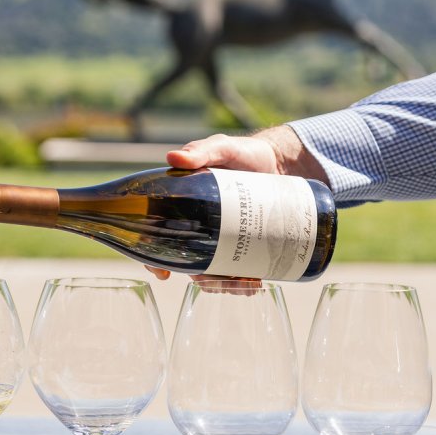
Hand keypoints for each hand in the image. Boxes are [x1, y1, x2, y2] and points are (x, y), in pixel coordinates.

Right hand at [146, 126, 327, 282]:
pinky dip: (243, 283)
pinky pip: (237, 272)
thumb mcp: (222, 148)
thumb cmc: (244, 153)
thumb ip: (201, 150)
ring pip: (213, 272)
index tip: (163, 274)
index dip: (154, 259)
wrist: (281, 162)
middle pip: (188, 263)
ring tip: (246, 284)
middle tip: (219, 280)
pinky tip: (254, 284)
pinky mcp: (244, 246)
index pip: (158, 237)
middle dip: (201, 278)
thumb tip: (173, 157)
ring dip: (225, 286)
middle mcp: (197, 228)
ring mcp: (221, 240)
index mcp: (181, 208)